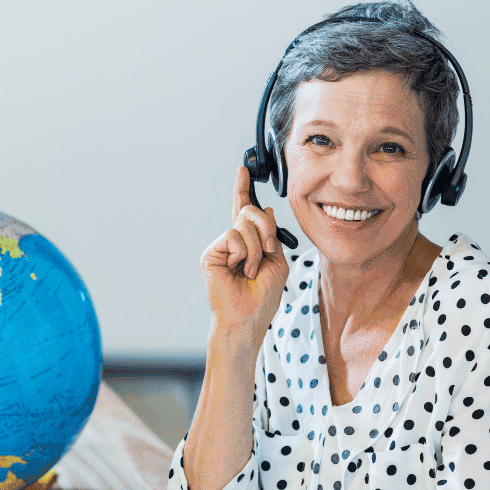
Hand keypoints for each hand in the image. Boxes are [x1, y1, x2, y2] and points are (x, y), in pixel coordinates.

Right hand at [200, 166, 290, 334]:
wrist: (249, 318)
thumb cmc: (262, 296)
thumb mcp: (278, 262)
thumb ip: (272, 235)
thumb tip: (265, 208)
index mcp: (248, 243)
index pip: (244, 211)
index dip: (243, 189)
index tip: (243, 171)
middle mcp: (232, 242)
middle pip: (250, 211)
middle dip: (266, 228)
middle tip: (268, 249)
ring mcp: (220, 247)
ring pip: (244, 225)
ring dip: (256, 249)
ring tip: (251, 271)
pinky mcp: (211, 253)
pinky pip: (233, 236)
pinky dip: (244, 254)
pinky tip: (240, 270)